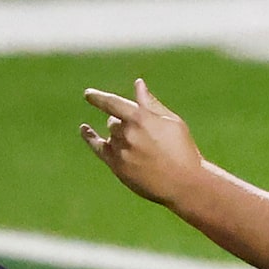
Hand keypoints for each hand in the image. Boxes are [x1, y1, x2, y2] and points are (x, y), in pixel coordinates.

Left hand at [78, 78, 209, 205]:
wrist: (183, 183)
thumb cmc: (182, 149)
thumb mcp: (171, 122)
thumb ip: (151, 103)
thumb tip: (138, 84)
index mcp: (141, 118)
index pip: (112, 103)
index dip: (98, 98)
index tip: (88, 94)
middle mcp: (127, 133)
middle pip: (113, 122)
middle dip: (125, 125)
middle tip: (146, 138)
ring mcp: (120, 150)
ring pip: (111, 135)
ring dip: (121, 136)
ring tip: (144, 150)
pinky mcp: (117, 166)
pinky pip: (98, 147)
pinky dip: (89, 137)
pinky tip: (84, 129)